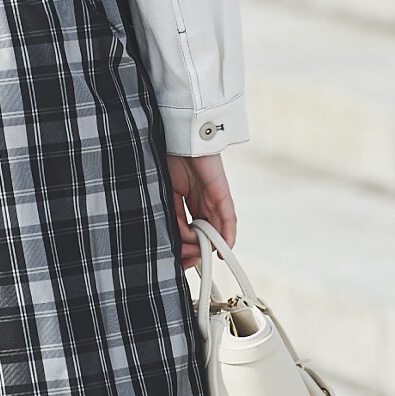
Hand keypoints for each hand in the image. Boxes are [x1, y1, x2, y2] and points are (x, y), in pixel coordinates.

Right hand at [167, 152, 236, 272]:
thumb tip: (178, 239)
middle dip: (195, 250)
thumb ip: (173, 216)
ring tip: (197, 255)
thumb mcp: (166, 194)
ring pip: (215, 230)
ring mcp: (213, 198)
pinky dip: (227, 235)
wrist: (178, 136)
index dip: (183, 246)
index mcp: (187, 200)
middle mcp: (202, 202)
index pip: (188, 231)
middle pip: (203, 234)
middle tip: (187, 260)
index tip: (177, 257)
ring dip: (206, 246)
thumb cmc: (168, 157)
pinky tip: (225, 248)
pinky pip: (228, 219)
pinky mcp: (222, 194)